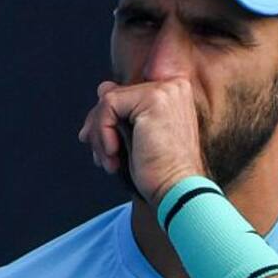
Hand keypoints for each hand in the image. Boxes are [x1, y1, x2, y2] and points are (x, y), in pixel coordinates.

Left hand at [78, 78, 205, 206]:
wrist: (177, 190)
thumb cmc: (159, 171)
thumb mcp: (137, 136)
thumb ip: (123, 109)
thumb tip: (103, 86)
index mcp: (174, 94)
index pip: (126, 93)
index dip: (107, 119)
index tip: (104, 145)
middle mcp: (174, 86)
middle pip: (114, 95)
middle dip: (99, 128)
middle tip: (100, 156)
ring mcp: (166, 90)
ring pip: (108, 100)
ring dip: (99, 135)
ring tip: (109, 161)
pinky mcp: (154, 98)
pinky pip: (108, 105)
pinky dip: (102, 132)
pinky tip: (113, 154)